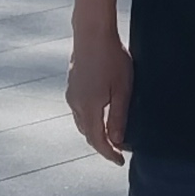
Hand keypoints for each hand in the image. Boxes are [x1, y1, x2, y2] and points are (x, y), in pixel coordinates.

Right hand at [67, 29, 131, 163]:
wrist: (92, 34)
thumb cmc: (111, 59)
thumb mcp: (122, 91)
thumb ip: (118, 117)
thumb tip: (116, 140)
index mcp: (89, 108)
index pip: (98, 140)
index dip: (109, 154)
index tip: (120, 161)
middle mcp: (76, 104)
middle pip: (88, 134)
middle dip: (102, 145)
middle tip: (118, 151)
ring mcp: (72, 94)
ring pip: (82, 123)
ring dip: (95, 133)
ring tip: (110, 137)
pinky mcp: (72, 86)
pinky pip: (80, 111)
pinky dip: (90, 120)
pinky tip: (100, 116)